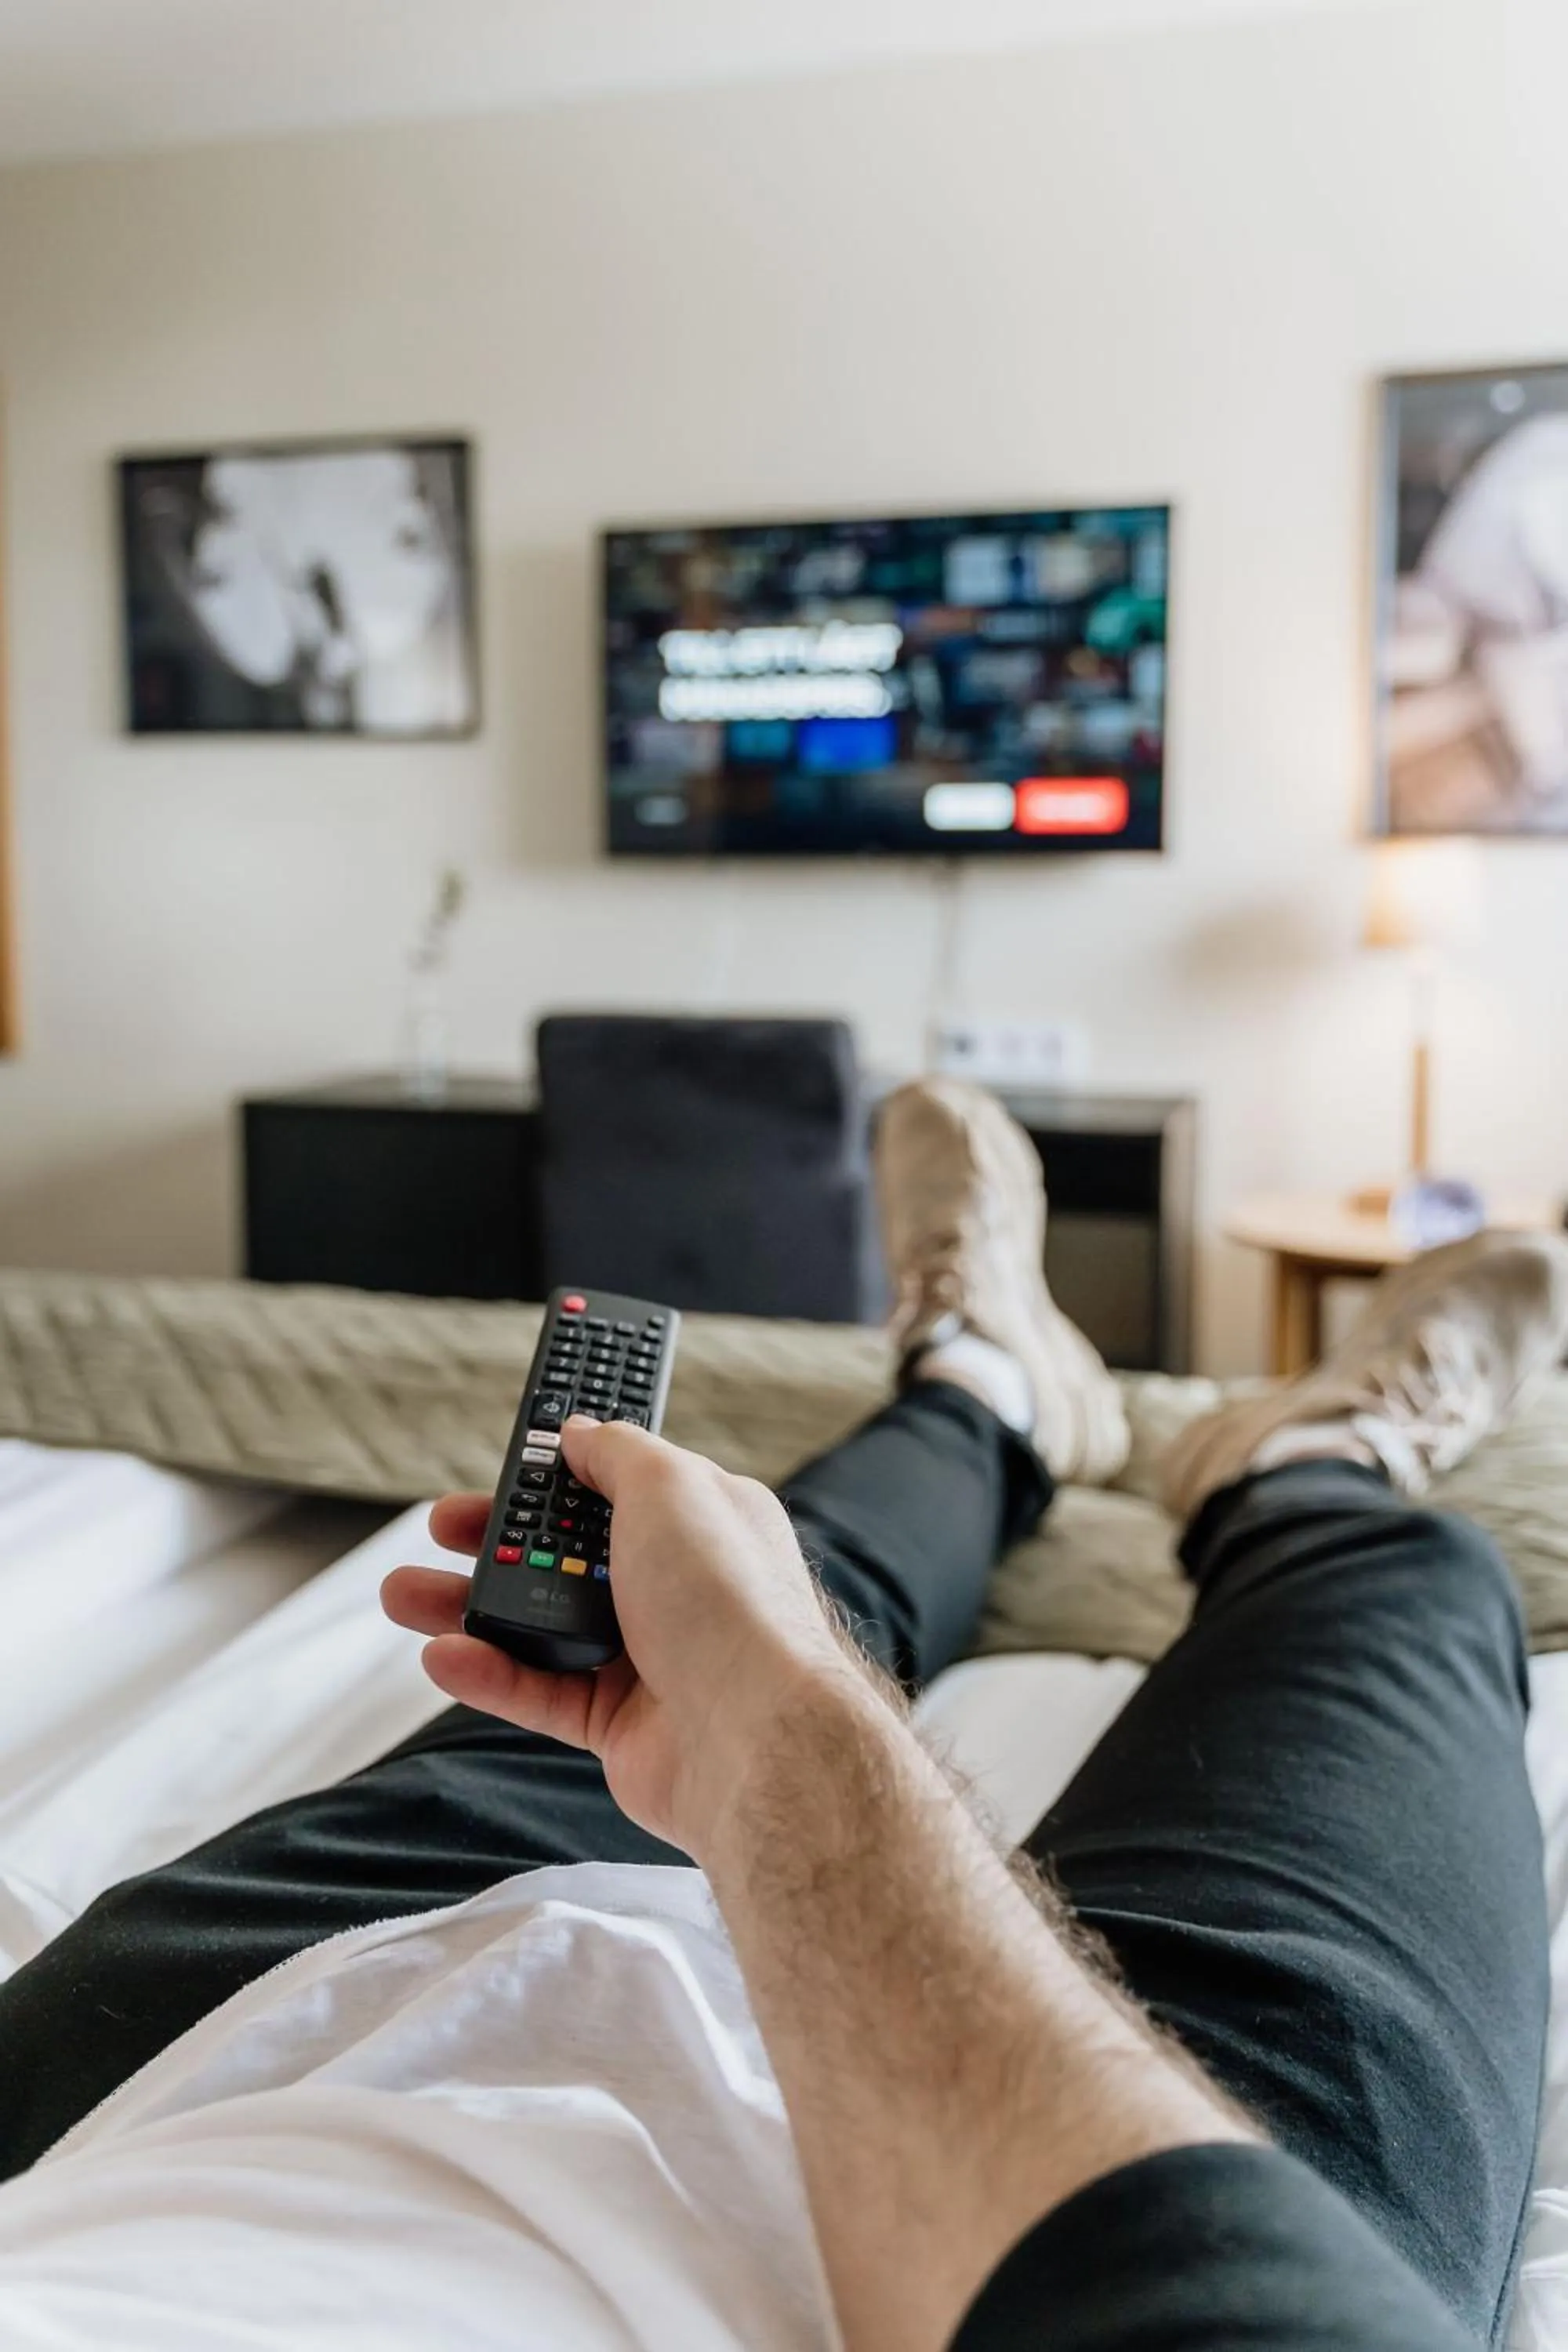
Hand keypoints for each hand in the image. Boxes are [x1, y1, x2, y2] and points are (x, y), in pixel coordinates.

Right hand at [381, 1419, 858, 1859]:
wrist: (756, 1737)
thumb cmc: (727, 1602)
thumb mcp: (669, 1486)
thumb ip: (617, 1453)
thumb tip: (581, 1432)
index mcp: (703, 1522)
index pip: (623, 1486)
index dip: (565, 1473)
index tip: (513, 1464)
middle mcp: (679, 1588)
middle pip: (570, 1555)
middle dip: (499, 1539)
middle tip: (443, 1526)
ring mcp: (649, 1659)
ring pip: (541, 1626)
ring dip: (469, 1608)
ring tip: (402, 1596)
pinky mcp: (620, 1727)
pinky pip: (539, 1693)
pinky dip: (489, 1675)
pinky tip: (443, 1656)